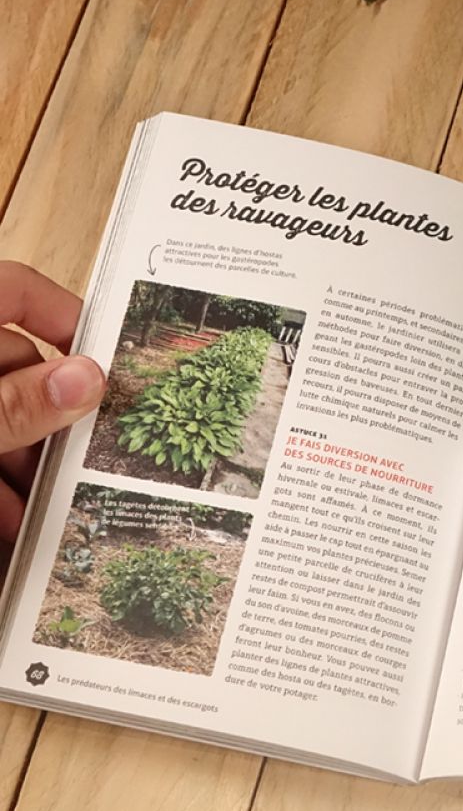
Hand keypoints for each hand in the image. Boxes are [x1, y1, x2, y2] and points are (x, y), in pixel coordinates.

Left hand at [0, 262, 105, 541]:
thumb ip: (16, 403)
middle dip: (47, 422)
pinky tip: (7, 521)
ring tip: (39, 512)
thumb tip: (87, 380)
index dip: (65, 318)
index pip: (17, 289)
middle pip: (11, 365)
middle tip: (79, 461)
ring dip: (20, 464)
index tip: (105, 364)